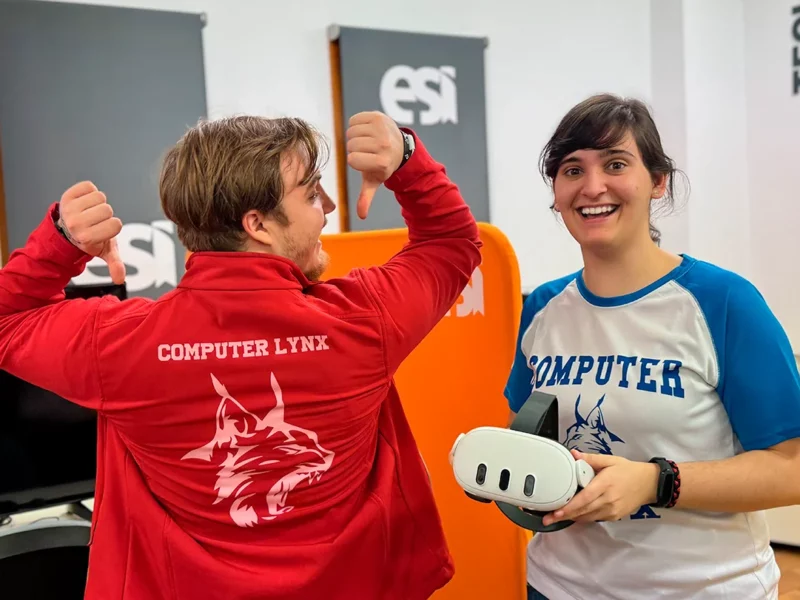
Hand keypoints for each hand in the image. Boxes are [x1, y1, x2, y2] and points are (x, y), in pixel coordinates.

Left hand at [58, 181, 125, 283]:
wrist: (67, 228)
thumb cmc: (91, 238)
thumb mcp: (103, 251)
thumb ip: (114, 263)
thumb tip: (120, 279)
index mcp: (87, 238)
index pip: (116, 224)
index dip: (113, 227)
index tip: (103, 231)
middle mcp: (76, 223)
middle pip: (108, 209)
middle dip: (106, 214)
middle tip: (96, 221)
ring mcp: (70, 208)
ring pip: (100, 196)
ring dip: (98, 202)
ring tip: (90, 211)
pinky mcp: (67, 195)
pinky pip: (89, 186)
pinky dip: (90, 191)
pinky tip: (85, 202)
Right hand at [345, 111, 403, 219]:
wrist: (398, 146)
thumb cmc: (381, 165)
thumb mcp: (374, 181)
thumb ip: (366, 197)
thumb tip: (362, 216)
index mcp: (382, 162)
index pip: (352, 160)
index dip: (355, 161)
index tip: (365, 162)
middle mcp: (383, 145)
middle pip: (351, 145)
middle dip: (355, 148)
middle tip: (367, 151)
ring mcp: (382, 128)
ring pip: (351, 132)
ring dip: (355, 137)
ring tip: (368, 141)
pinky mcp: (378, 116)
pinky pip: (354, 120)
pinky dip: (357, 124)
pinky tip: (367, 131)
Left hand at [541, 449, 658, 525]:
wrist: (649, 484)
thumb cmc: (629, 471)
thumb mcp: (610, 460)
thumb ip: (590, 458)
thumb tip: (573, 454)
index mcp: (605, 484)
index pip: (584, 499)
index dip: (568, 507)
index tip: (556, 511)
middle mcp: (608, 500)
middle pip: (582, 511)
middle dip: (564, 516)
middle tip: (548, 519)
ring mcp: (612, 510)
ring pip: (587, 517)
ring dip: (572, 517)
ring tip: (557, 516)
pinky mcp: (615, 516)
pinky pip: (595, 518)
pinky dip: (583, 517)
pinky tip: (574, 514)